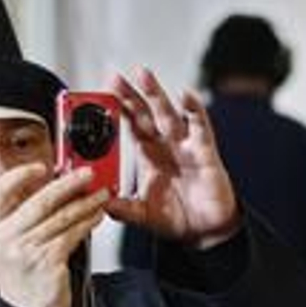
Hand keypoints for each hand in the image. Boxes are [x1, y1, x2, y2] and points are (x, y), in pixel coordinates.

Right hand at [0, 164, 108, 306]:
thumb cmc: (25, 283)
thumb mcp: (14, 248)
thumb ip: (27, 221)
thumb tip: (56, 191)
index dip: (19, 176)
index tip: (40, 167)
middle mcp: (6, 239)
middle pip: (38, 201)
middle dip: (67, 183)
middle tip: (86, 174)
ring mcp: (25, 250)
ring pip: (60, 217)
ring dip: (85, 203)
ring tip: (100, 195)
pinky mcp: (47, 261)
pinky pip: (71, 234)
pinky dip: (87, 222)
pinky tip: (96, 217)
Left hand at [105, 67, 239, 248]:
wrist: (205, 230)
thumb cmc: (175, 217)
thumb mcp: (142, 213)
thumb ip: (122, 208)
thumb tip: (100, 202)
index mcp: (149, 154)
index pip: (130, 126)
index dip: (116, 110)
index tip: (100, 96)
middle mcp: (166, 144)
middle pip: (145, 113)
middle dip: (130, 95)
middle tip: (115, 78)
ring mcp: (185, 145)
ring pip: (168, 114)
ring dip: (156, 94)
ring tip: (143, 75)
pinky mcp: (205, 152)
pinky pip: (200, 127)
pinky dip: (194, 110)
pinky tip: (185, 96)